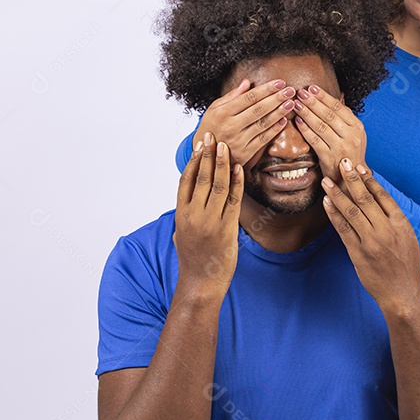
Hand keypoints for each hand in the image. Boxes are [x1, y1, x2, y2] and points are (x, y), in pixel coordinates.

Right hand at [174, 132, 243, 300]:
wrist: (201, 283)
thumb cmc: (193, 259)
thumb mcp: (181, 234)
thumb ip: (184, 216)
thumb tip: (187, 202)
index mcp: (180, 214)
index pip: (184, 180)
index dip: (192, 160)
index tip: (198, 145)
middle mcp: (193, 215)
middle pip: (200, 178)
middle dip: (207, 155)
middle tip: (212, 136)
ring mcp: (210, 221)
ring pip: (216, 185)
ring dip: (222, 163)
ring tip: (225, 146)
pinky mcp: (226, 228)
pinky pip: (232, 199)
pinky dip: (236, 182)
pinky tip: (239, 168)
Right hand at [193, 79, 296, 165]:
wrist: (206, 155)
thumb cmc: (211, 127)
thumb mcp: (215, 109)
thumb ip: (232, 96)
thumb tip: (247, 82)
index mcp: (222, 113)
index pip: (249, 98)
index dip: (266, 89)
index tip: (280, 82)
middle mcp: (230, 126)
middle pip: (258, 110)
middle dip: (276, 98)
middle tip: (290, 90)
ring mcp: (238, 141)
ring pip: (263, 124)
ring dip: (279, 113)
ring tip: (291, 103)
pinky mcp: (245, 154)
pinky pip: (263, 140)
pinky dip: (274, 130)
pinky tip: (283, 121)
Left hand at [294, 85, 366, 183]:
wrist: (352, 180)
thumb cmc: (349, 154)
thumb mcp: (354, 135)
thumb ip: (345, 118)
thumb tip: (334, 98)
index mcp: (357, 127)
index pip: (339, 107)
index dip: (324, 96)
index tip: (312, 87)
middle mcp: (351, 136)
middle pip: (329, 115)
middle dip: (313, 102)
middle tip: (300, 93)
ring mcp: (340, 147)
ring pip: (321, 126)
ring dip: (307, 113)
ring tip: (296, 104)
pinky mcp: (329, 158)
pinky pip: (314, 141)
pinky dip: (305, 129)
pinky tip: (298, 121)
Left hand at [321, 158, 419, 311]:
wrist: (403, 293)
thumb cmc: (405, 264)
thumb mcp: (407, 237)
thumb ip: (394, 218)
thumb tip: (379, 197)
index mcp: (400, 223)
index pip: (383, 195)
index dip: (369, 180)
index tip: (359, 167)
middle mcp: (386, 230)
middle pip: (365, 199)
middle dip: (351, 179)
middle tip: (341, 164)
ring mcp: (371, 242)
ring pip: (351, 211)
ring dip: (337, 194)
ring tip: (326, 181)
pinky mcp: (358, 254)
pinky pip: (343, 229)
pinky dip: (334, 214)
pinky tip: (327, 203)